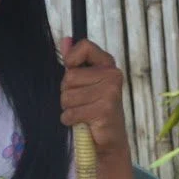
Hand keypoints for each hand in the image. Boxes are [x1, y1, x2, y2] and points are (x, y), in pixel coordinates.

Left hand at [61, 38, 128, 158]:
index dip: (71, 60)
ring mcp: (110, 92)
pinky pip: (71, 112)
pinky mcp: (104, 109)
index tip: (73, 71)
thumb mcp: (84, 82)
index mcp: (108, 65)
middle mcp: (113, 75)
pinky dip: (71, 120)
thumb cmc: (94, 108)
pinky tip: (83, 122)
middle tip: (82, 101)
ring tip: (84, 112)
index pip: (84, 47)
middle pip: (69, 76)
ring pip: (67, 96)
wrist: (109, 139)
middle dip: (67, 92)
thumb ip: (74, 62)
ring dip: (69, 108)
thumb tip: (65, 39)